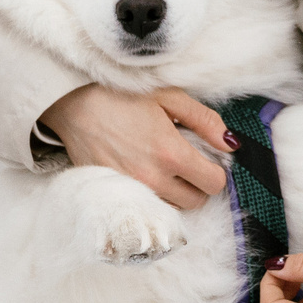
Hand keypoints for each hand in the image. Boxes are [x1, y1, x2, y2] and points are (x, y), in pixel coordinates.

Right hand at [42, 84, 233, 209]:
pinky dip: (152, 194)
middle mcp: (153, 179)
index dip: (216, 170)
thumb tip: (230, 144)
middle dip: (198, 183)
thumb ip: (204, 120)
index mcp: (171, 154)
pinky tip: (143, 170)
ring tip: (162, 163)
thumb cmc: (121, 95)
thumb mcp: (168, 96)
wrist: (72, 104)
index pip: (214, 183)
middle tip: (186, 160)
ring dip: (175, 191)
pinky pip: (146, 206)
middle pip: (196, 201)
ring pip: (172, 207)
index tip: (207, 158)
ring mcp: (132, 191)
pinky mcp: (114, 195)